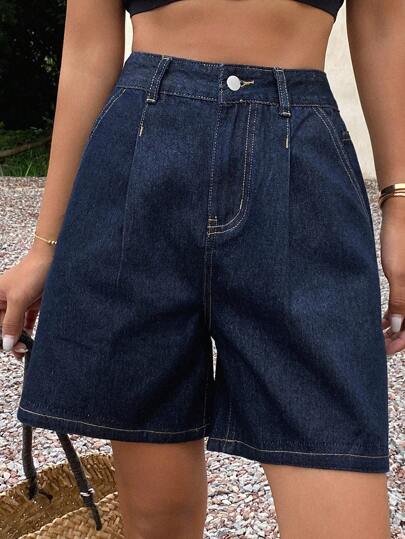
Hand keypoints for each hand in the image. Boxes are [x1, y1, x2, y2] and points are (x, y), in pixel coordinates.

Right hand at [0, 249, 53, 358]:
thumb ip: (11, 323)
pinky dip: (28, 330)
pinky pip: (26, 320)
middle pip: (3, 325)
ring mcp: (18, 301)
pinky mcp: (32, 302)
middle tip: (21, 351)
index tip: (10, 348)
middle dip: (10, 339)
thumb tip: (5, 344)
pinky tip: (31, 340)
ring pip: (15, 324)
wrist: (54, 258)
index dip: (1, 337)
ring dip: (19, 337)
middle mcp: (3, 300)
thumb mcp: (18, 300)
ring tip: (25, 350)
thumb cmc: (32, 273)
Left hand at [380, 197, 404, 354]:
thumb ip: (400, 303)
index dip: (403, 340)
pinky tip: (382, 321)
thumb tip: (396, 328)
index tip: (387, 349)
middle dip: (398, 335)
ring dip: (396, 325)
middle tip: (380, 346)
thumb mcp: (399, 275)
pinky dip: (396, 311)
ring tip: (378, 336)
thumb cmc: (401, 241)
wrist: (402, 215)